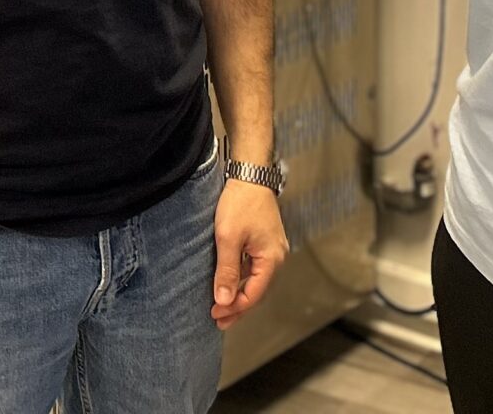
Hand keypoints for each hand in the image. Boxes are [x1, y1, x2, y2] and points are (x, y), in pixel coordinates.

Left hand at [211, 179, 287, 329]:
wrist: (250, 174)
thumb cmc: (241, 202)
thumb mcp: (228, 238)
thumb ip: (226, 271)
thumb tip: (223, 300)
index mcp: (271, 259)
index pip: (254, 294)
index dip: (234, 307)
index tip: (215, 313)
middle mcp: (276, 257)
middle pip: (257, 291)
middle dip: (237, 306)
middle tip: (218, 319)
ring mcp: (272, 249)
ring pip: (256, 281)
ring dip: (239, 294)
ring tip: (221, 306)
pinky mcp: (264, 242)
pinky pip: (254, 269)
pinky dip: (241, 280)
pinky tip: (228, 283)